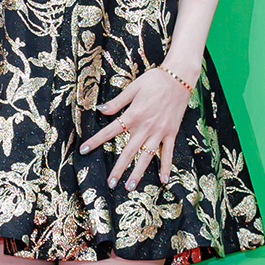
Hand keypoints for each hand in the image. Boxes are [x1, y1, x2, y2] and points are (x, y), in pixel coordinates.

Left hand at [83, 61, 197, 188]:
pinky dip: (166, 166)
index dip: (96, 141)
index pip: (110, 131)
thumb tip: (100, 110)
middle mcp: (146, 126)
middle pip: (129, 151)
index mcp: (134, 114)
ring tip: (130, 186)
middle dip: (118, 168)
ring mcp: (160, 132)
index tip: (84, 150)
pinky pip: (168, 152)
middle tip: (110, 183)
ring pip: (147, 156)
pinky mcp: (171, 133)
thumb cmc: (155, 80)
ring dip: (138, 172)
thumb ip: (117, 102)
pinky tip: (163, 180)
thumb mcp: (133, 87)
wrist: (180, 77)